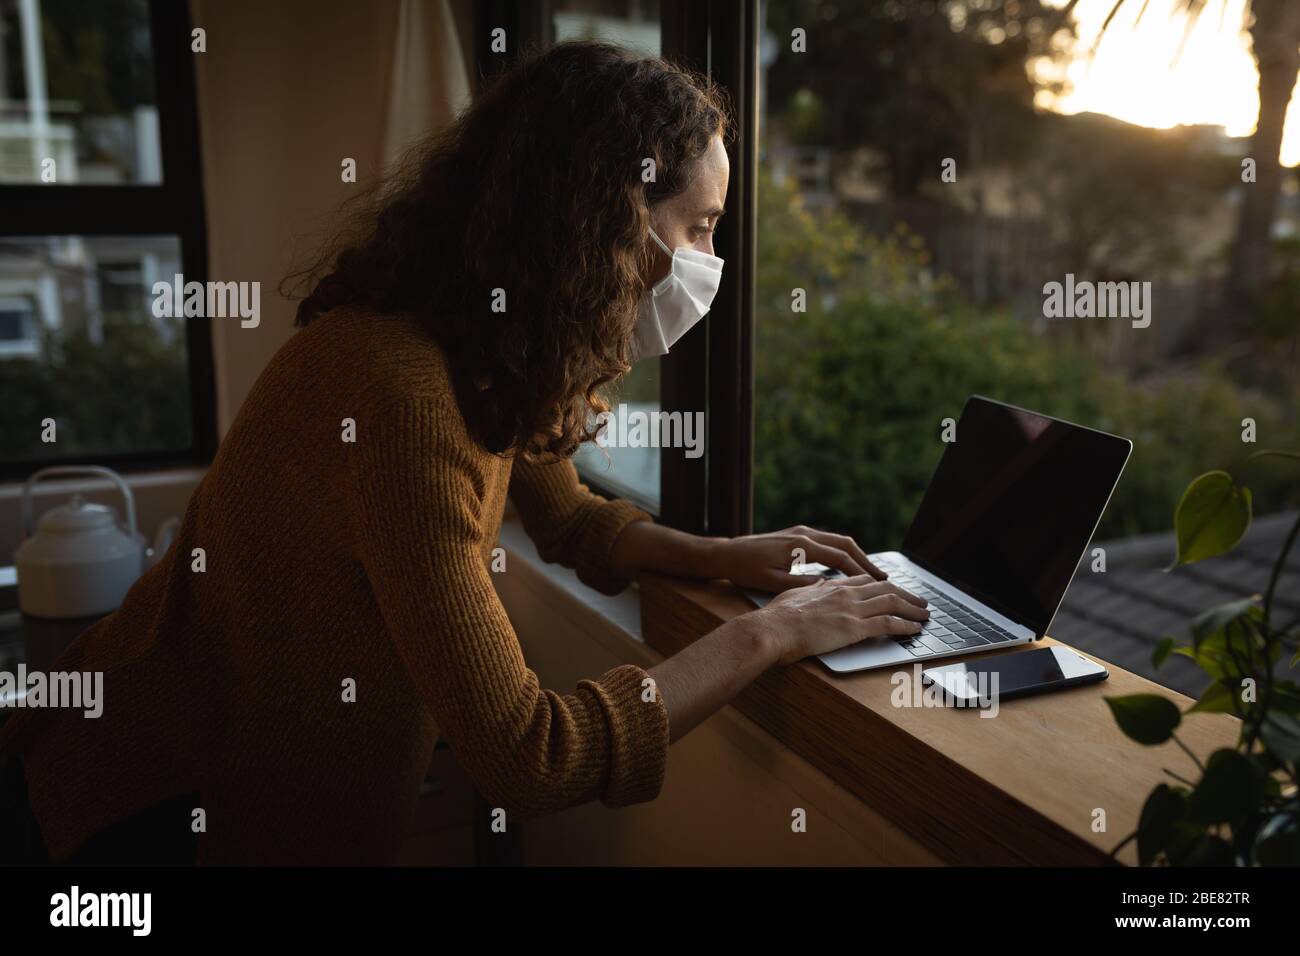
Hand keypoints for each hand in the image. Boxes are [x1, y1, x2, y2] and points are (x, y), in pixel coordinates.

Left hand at [702, 525, 885, 591]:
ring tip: (870, 573)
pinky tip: (846, 566)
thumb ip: (802, 585)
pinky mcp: (795, 535)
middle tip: (883, 577)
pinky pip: (826, 542)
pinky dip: (841, 552)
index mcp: (800, 545)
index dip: (860, 571)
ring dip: (855, 555)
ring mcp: (800, 532)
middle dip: (865, 560)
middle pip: (845, 544)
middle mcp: (804, 534)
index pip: (840, 557)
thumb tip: (829, 589)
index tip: (877, 584)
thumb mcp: (774, 583)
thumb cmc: (746, 570)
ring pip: (837, 540)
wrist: (725, 553)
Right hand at [754, 574, 929, 663]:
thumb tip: (819, 584)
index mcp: (830, 586)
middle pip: (884, 588)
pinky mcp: (854, 627)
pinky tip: (915, 628)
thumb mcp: (792, 594)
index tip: (891, 589)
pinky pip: (888, 624)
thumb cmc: (776, 616)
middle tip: (919, 600)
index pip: (863, 581)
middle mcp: (845, 593)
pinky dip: (906, 625)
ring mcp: (851, 609)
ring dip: (912, 607)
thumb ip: (809, 589)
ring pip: (892, 603)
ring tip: (925, 613)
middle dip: (905, 593)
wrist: (772, 628)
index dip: (881, 585)